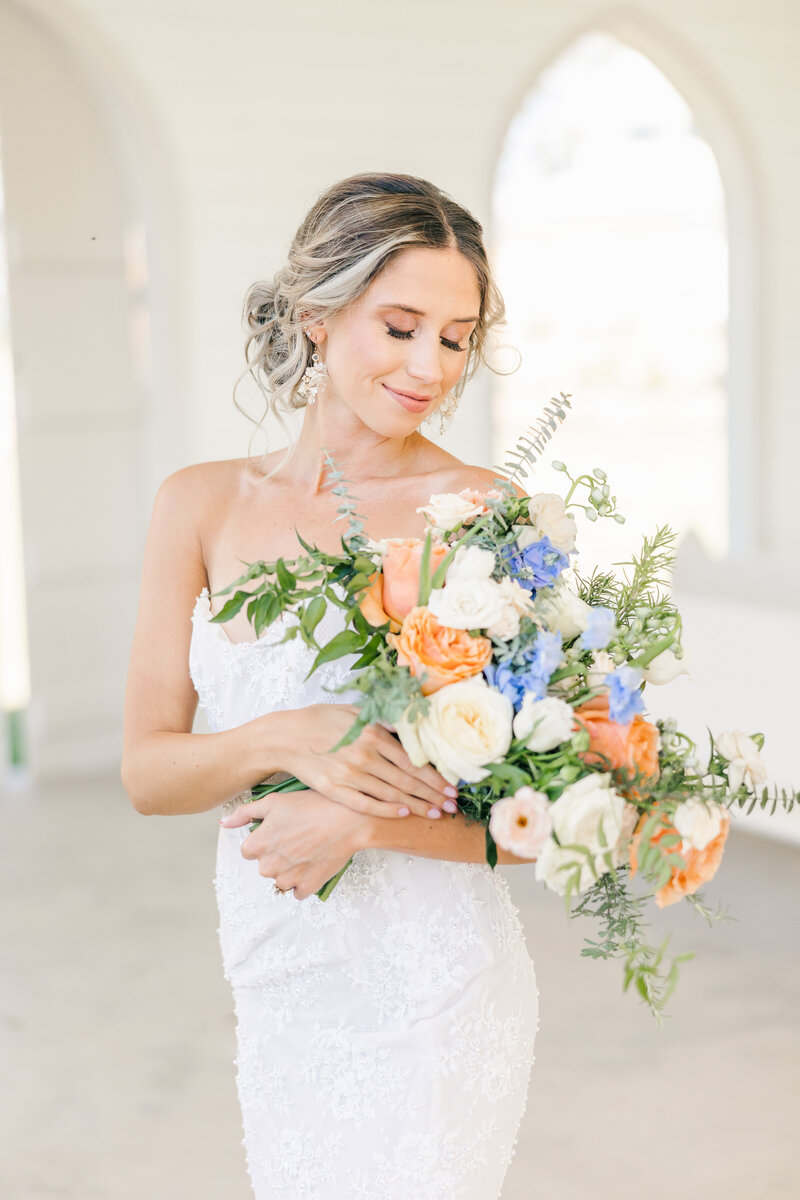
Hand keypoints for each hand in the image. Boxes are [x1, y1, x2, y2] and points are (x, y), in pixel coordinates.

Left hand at [220, 788, 368, 899]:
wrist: (348, 819)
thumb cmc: (312, 805)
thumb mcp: (274, 801)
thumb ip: (245, 813)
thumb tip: (223, 823)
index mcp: (257, 845)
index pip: (249, 851)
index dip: (264, 840)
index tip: (280, 832)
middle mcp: (268, 866)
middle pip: (265, 866)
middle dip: (277, 855)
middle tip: (297, 838)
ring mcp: (288, 878)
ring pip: (281, 880)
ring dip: (290, 870)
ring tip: (307, 849)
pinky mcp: (307, 887)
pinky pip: (298, 891)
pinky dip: (304, 881)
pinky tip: (314, 862)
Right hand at [283, 703, 458, 820]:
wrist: (285, 736)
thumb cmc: (320, 720)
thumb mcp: (354, 712)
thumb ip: (382, 722)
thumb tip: (409, 728)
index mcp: (373, 733)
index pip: (413, 760)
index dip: (436, 776)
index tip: (452, 787)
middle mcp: (365, 754)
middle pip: (408, 779)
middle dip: (434, 795)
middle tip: (453, 806)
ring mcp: (350, 774)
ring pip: (392, 793)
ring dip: (417, 805)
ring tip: (436, 814)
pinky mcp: (335, 789)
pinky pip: (366, 803)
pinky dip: (386, 809)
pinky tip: (403, 813)